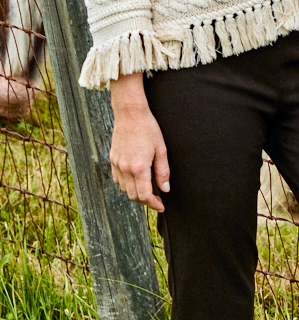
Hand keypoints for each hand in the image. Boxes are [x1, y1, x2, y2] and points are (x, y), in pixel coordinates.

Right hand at [108, 72, 169, 211]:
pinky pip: (118, 179)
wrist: (130, 114)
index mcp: (139, 167)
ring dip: (136, 193)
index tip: (161, 206)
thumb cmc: (149, 129)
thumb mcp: (161, 150)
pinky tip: (136, 179)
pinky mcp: (113, 159)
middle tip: (157, 199)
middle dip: (146, 201)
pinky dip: (127, 184)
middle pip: (133, 195)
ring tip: (148, 189)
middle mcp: (125, 168)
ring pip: (124, 189)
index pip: (144, 195)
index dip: (153, 204)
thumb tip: (165, 189)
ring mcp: (117, 164)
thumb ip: (163, 172)